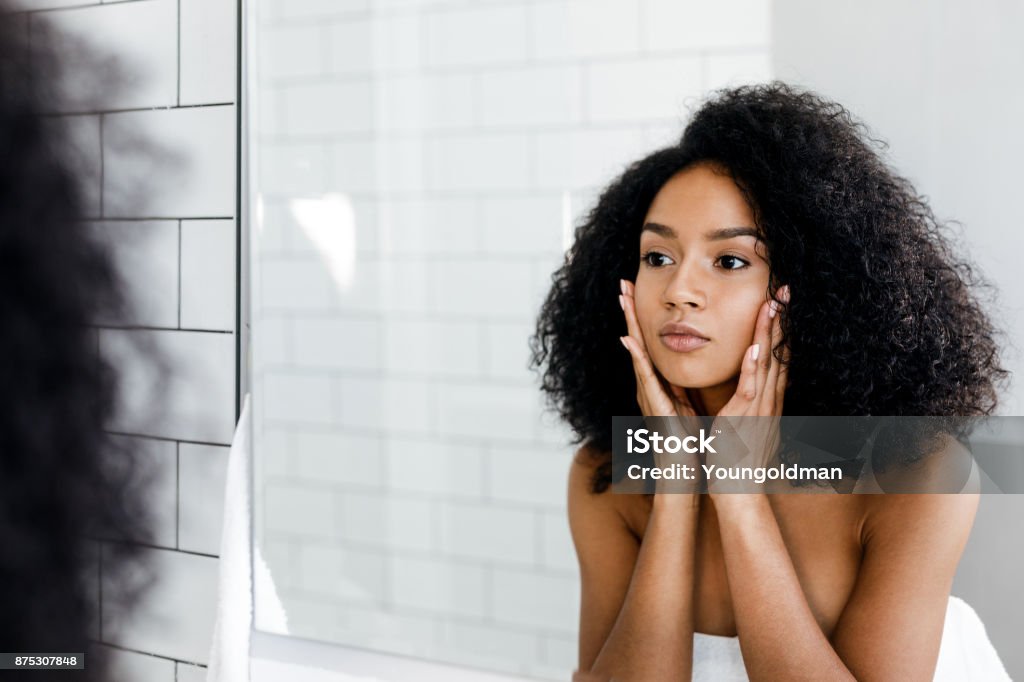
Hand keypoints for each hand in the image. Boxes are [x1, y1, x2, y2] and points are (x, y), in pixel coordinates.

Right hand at [619, 279, 702, 492]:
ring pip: (638, 353)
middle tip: (622, 283)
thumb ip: (681, 388)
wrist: (686, 475)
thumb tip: (681, 371)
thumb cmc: (689, 444)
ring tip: (623, 300)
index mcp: (660, 385)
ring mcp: (649, 396)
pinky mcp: (655, 408)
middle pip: (639, 342)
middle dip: (630, 312)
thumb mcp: (686, 407)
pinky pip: (646, 379)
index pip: (650, 344)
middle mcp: (650, 387)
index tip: (637, 291)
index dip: (642, 317)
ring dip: (629, 325)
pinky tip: (629, 341)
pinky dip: (637, 359)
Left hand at [708, 286, 790, 493]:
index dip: (781, 328)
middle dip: (782, 320)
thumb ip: (749, 404)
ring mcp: (759, 409)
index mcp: (767, 399)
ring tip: (773, 304)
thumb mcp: (745, 424)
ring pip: (768, 363)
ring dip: (770, 333)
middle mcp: (768, 400)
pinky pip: (751, 389)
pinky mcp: (745, 419)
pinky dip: (754, 368)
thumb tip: (749, 388)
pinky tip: (755, 347)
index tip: (781, 301)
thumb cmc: (737, 460)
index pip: (777, 355)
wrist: (738, 490)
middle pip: (778, 352)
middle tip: (785, 290)